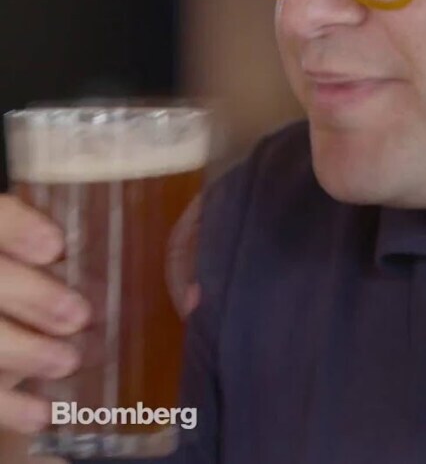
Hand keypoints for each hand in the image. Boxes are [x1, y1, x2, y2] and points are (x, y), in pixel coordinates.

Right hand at [0, 194, 89, 433]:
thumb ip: (111, 258)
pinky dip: (10, 405)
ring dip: (22, 350)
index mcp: (2, 234)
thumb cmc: (65, 280)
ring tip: (67, 362)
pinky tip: (43, 413)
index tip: (54, 245)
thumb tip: (190, 289)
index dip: (16, 227)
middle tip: (78, 316)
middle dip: (30, 297)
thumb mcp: (76, 257)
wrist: (30, 312)